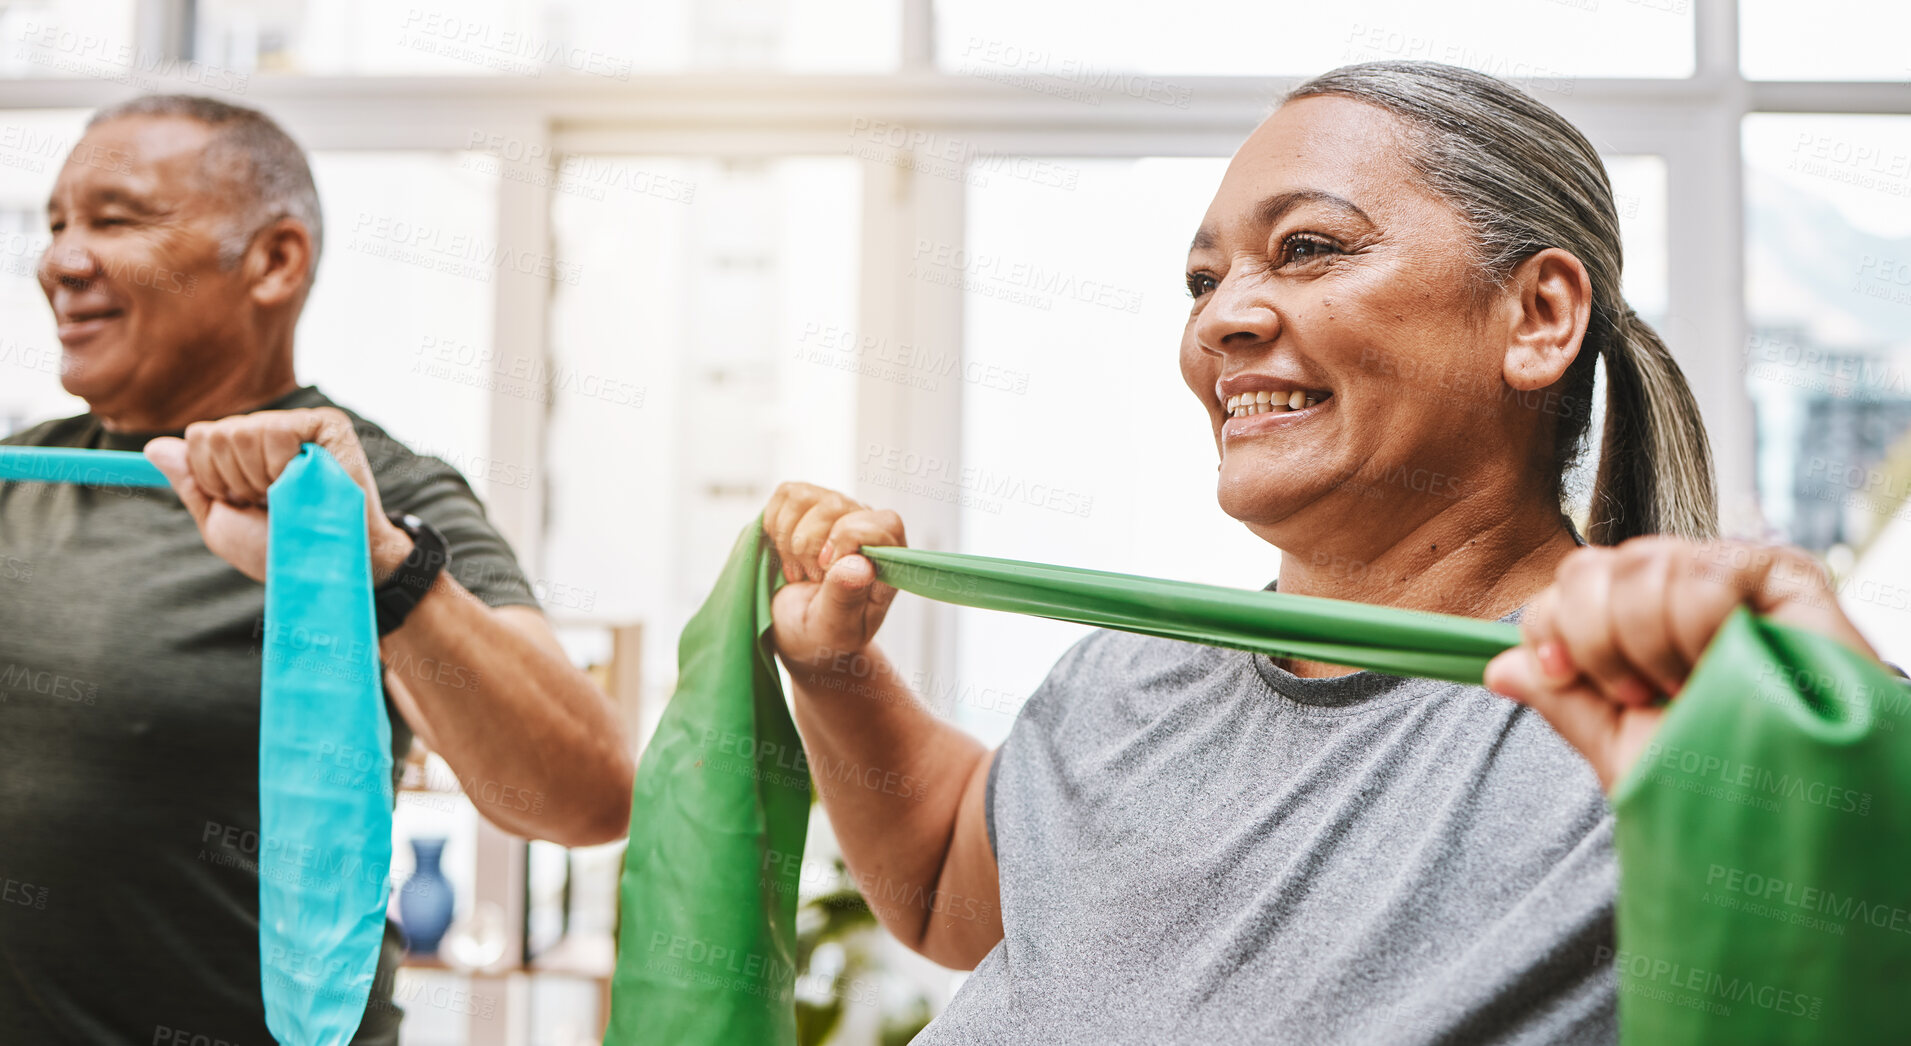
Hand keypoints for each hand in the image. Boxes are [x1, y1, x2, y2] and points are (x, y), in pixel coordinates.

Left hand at [144, 407, 412, 582]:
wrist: (324, 566)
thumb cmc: (277, 550)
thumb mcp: (222, 521)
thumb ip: (191, 483)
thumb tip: (153, 446)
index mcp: (247, 452)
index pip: (200, 436)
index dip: (210, 476)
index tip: (241, 502)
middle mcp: (271, 432)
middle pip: (215, 433)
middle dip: (232, 479)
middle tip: (268, 502)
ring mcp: (300, 426)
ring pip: (242, 430)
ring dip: (259, 476)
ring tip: (289, 496)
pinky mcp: (327, 425)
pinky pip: (276, 429)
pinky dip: (281, 466)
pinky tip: (304, 482)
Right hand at [763, 482, 906, 673]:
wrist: (795, 630)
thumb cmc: (824, 632)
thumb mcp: (835, 628)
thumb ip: (846, 598)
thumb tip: (859, 562)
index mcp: (888, 558)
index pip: (884, 523)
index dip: (848, 540)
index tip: (823, 572)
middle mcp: (866, 527)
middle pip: (838, 506)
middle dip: (810, 547)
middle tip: (809, 580)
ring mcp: (837, 511)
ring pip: (807, 496)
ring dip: (789, 540)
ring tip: (798, 570)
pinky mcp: (807, 504)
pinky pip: (786, 495)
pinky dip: (774, 527)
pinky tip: (784, 553)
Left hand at [1484, 536, 1880, 790]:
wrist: (1804, 802)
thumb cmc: (1723, 781)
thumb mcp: (1626, 750)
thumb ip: (1565, 702)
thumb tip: (1495, 669)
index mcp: (1630, 623)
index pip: (1561, 590)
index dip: (1550, 629)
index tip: (1567, 676)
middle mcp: (1671, 589)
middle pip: (1587, 568)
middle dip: (1598, 641)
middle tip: (1646, 693)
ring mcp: (1722, 574)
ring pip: (1640, 565)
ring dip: (1653, 643)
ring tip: (1694, 685)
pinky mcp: (1775, 572)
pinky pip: (1702, 572)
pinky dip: (1700, 629)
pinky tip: (1729, 662)